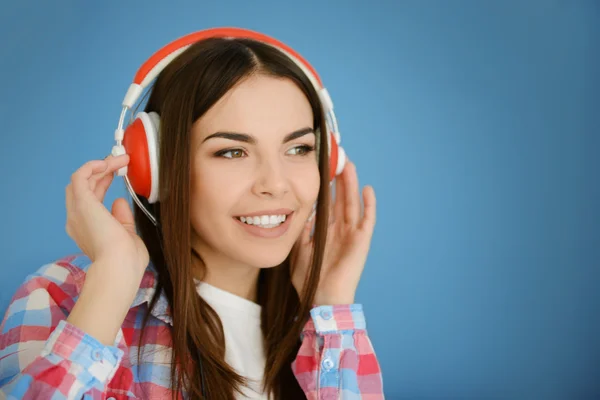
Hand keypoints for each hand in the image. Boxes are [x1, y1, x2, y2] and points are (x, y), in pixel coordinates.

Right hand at [65, 154, 148, 280]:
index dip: (103, 182)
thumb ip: (122, 218)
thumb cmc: (127, 260)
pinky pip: (80, 177)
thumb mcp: (126, 235)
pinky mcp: (82, 204)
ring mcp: (77, 212)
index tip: (119, 173)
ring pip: (81, 180)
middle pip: (84, 187)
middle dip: (101, 172)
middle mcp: (77, 220)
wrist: (120, 268)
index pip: (91, 199)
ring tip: (119, 159)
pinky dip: (92, 166)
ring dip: (100, 166)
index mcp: (87, 230)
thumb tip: (119, 201)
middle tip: (120, 161)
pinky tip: (108, 163)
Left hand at [290, 160, 375, 304]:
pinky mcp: (361, 241)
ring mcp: (351, 235)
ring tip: (348, 165)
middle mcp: (340, 230)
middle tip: (336, 159)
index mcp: (326, 231)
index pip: (327, 204)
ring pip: (352, 204)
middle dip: (339, 179)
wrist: (320, 299)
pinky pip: (367, 220)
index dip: (326, 187)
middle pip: (340, 199)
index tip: (322, 169)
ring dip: (351, 185)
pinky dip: (369, 205)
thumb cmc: (308, 279)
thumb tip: (301, 210)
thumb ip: (301, 230)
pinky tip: (367, 189)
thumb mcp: (298, 249)